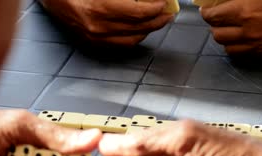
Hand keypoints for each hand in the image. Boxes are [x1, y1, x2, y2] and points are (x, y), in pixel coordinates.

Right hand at [40, 0, 172, 45]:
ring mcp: (93, 37)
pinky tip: (142, 28)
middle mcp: (96, 27)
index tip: (165, 1)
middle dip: (158, 19)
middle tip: (169, 11)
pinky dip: (136, 36)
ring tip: (159, 19)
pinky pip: (121, 44)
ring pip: (133, 39)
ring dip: (150, 29)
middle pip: (139, 27)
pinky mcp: (92, 42)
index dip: (157, 7)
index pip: (138, 12)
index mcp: (98, 8)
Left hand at [200, 0, 261, 55]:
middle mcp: (247, 30)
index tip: (208, 11)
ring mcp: (256, 45)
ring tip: (230, 30)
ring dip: (225, 38)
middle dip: (215, 26)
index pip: (212, 17)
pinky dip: (238, 47)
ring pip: (227, 47)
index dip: (207, 13)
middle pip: (216, 34)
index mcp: (245, 10)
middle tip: (219, 20)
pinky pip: (242, 54)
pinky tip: (243, 39)